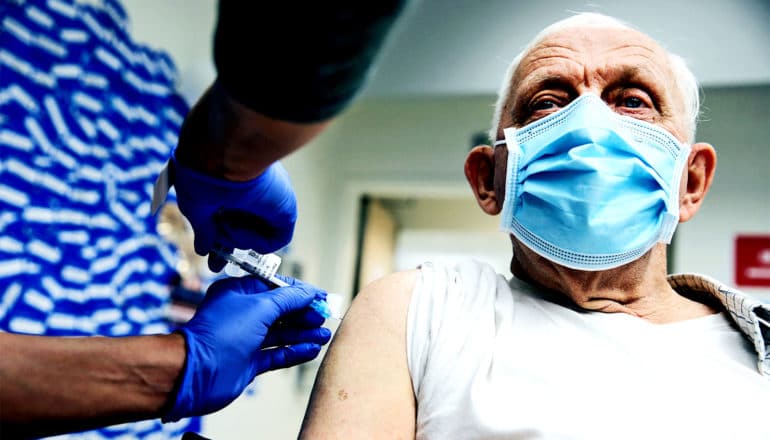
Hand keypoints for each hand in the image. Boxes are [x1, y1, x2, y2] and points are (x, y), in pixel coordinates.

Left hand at [162, 276, 330, 421]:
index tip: (320, 297)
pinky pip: (277, 355)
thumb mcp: (259, 307)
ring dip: (303, 334)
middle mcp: (242, 315)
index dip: (300, 292)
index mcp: (238, 294)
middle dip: (304, 314)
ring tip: (324, 335)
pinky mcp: (249, 362)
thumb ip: (288, 299)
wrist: (197, 374)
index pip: (275, 288)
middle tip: (324, 318)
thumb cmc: (220, 335)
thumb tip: (309, 292)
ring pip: (282, 334)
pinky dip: (295, 352)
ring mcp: (246, 339)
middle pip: (281, 311)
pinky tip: (311, 350)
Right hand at [171, 154, 296, 270]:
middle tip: (216, 265)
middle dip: (229, 248)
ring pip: (256, 237)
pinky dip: (255, 241)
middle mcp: (252, 196)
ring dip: (236, 238)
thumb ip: (203, 229)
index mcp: (231, 190)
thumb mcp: (196, 206)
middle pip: (244, 230)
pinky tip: (240, 227)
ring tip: (225, 224)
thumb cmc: (204, 172)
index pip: (228, 220)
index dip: (218, 240)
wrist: (224, 154)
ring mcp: (269, 203)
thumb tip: (202, 249)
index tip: (209, 257)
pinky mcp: (285, 210)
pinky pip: (275, 239)